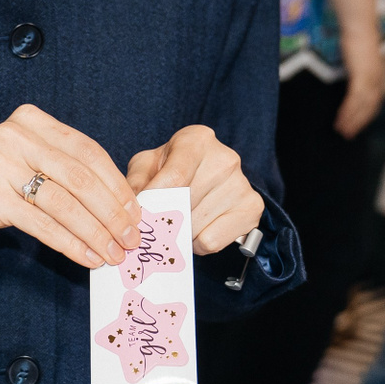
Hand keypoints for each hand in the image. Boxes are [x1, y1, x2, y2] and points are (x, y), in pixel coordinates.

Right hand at [0, 104, 140, 269]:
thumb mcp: (29, 165)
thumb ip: (67, 171)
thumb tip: (123, 203)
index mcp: (31, 120)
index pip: (87, 150)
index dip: (117, 184)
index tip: (137, 212)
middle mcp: (14, 134)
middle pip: (80, 176)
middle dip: (112, 212)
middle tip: (132, 238)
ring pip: (64, 202)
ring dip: (96, 232)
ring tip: (114, 254)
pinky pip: (42, 223)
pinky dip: (70, 243)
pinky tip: (87, 258)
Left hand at [126, 124, 263, 254]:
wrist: (210, 174)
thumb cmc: (174, 167)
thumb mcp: (148, 165)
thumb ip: (135, 182)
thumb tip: (133, 207)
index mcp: (197, 140)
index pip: (175, 177)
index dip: (155, 201)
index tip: (141, 216)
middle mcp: (224, 159)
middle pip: (184, 205)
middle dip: (164, 218)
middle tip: (157, 219)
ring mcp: (241, 184)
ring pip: (195, 226)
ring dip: (180, 231)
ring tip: (180, 219)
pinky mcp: (252, 208)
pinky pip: (211, 241)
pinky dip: (198, 243)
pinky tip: (197, 228)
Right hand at [334, 32, 384, 137]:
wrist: (359, 27)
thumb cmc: (357, 40)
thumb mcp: (360, 60)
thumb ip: (359, 72)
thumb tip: (353, 81)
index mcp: (378, 79)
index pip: (374, 104)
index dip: (365, 117)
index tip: (356, 127)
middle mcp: (378, 81)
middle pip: (370, 109)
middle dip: (359, 123)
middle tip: (348, 135)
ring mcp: (371, 79)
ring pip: (362, 107)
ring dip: (352, 121)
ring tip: (342, 131)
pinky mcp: (362, 76)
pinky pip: (354, 99)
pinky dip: (348, 111)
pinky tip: (340, 118)